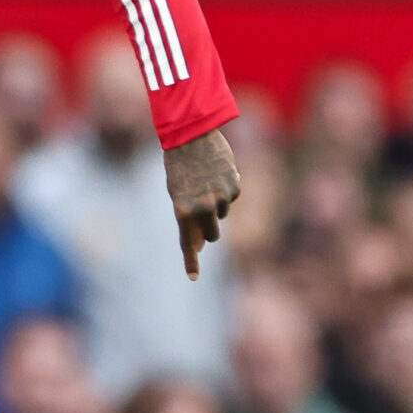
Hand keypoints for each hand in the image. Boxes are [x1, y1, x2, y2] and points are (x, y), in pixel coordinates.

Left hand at [164, 128, 238, 280]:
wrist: (192, 134)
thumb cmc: (179, 166)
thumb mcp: (177, 194)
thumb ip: (188, 219)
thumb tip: (202, 245)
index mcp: (182, 210)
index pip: (187, 243)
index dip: (190, 262)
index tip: (193, 278)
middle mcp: (203, 208)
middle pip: (212, 235)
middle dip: (209, 230)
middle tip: (203, 211)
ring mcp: (221, 198)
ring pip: (223, 215)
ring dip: (217, 206)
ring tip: (205, 182)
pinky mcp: (235, 186)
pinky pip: (232, 198)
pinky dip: (226, 190)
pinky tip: (217, 173)